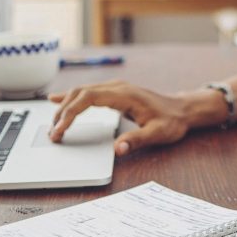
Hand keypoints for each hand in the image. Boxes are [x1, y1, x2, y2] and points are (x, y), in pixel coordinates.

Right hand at [47, 79, 194, 155]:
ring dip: (65, 106)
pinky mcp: (114, 93)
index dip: (71, 112)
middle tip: (53, 133)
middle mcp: (117, 87)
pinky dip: (71, 98)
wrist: (183, 109)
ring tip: (54, 125)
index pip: (88, 98)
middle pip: (80, 93)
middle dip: (62, 112)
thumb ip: (137, 140)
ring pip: (81, 91)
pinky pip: (88, 92)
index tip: (60, 128)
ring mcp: (115, 88)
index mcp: (125, 94)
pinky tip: (57, 100)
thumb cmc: (172, 121)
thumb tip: (117, 149)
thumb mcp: (158, 133)